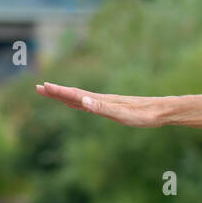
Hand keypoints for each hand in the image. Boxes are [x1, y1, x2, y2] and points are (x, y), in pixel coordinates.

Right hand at [36, 81, 162, 127]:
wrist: (162, 111)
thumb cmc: (144, 115)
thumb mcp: (122, 114)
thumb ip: (102, 107)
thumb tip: (83, 100)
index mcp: (101, 101)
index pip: (75, 95)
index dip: (58, 92)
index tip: (42, 87)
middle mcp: (103, 99)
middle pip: (75, 94)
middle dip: (57, 92)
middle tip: (39, 88)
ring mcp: (109, 102)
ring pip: (82, 98)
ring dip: (66, 95)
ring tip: (52, 92)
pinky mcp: (115, 107)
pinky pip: (93, 103)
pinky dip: (81, 102)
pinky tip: (81, 102)